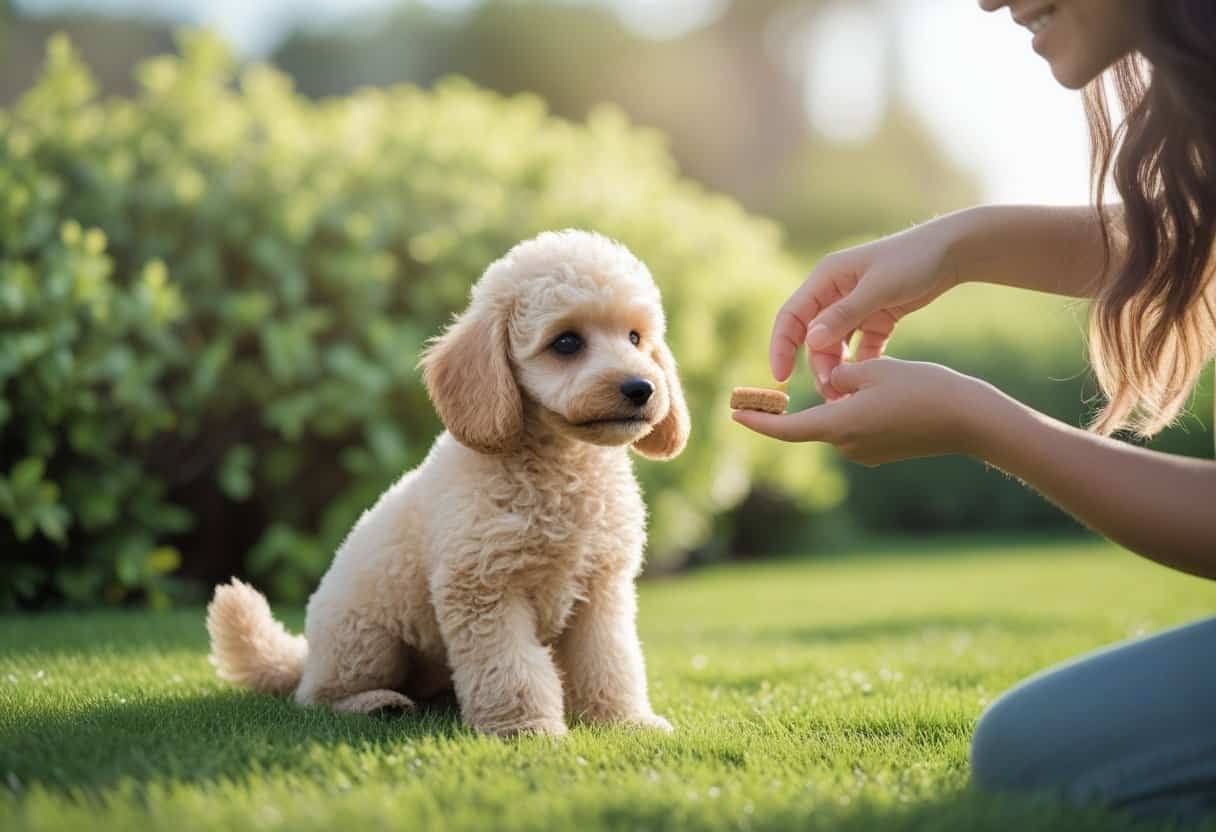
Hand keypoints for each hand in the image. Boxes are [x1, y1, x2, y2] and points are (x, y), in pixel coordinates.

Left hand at [733, 358, 992, 465]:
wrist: (970, 420)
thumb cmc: (922, 389)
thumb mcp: (873, 370)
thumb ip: (839, 375)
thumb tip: (827, 384)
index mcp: (838, 426)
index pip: (785, 428)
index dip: (758, 421)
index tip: (733, 413)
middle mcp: (846, 445)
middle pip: (818, 416)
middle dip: (824, 392)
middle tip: (847, 367)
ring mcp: (865, 452)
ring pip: (841, 417)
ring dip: (849, 397)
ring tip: (889, 378)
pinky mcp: (882, 451)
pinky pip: (860, 424)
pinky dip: (864, 406)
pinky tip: (895, 391)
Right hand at [770, 222, 960, 399]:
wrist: (953, 251)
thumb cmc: (914, 260)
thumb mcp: (879, 288)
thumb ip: (844, 315)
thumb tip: (810, 341)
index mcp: (826, 278)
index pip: (791, 316)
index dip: (781, 347)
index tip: (781, 377)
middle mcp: (835, 292)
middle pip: (813, 336)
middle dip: (818, 364)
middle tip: (830, 391)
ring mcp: (856, 306)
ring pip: (836, 345)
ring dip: (839, 368)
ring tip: (847, 393)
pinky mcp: (876, 318)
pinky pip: (861, 347)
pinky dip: (863, 363)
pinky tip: (869, 380)